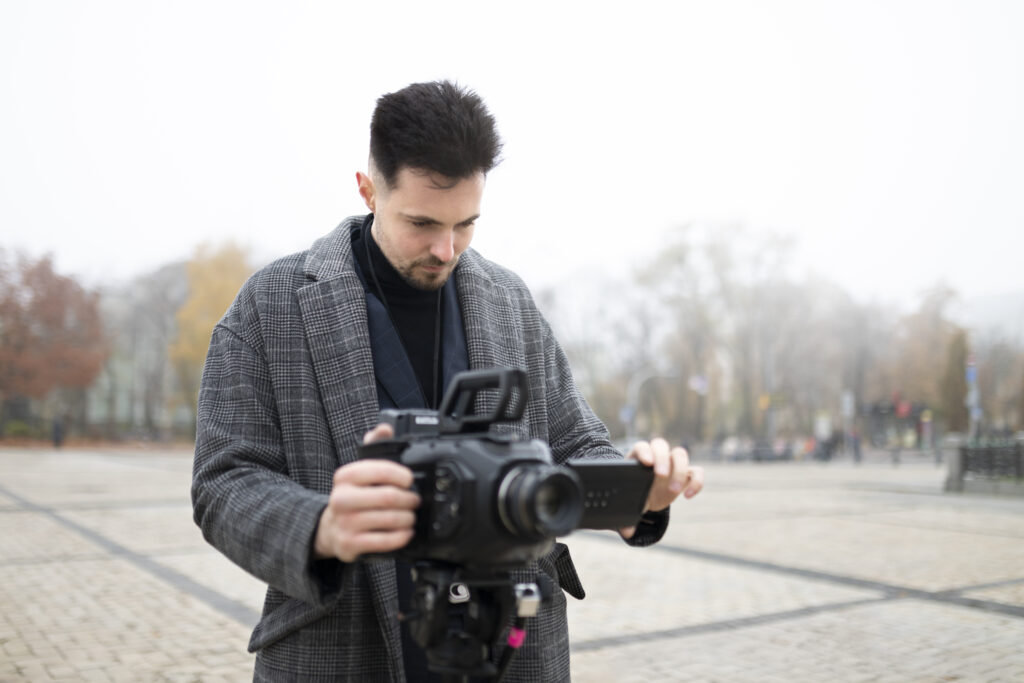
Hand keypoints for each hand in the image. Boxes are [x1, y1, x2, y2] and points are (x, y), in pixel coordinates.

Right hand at [314, 423, 420, 561]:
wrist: (330, 528)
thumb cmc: (352, 496)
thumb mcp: (359, 470)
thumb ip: (373, 446)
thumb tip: (385, 428)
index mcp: (345, 476)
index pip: (380, 470)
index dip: (402, 475)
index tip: (410, 480)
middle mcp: (341, 499)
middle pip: (388, 497)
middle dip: (409, 499)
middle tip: (415, 501)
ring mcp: (345, 523)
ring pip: (389, 520)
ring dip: (408, 518)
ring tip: (411, 516)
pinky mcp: (350, 544)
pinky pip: (385, 541)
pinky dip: (402, 536)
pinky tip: (406, 532)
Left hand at [621, 438, 703, 538]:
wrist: (647, 496)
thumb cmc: (636, 494)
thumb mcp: (630, 503)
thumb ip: (627, 515)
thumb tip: (626, 532)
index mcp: (638, 458)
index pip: (642, 446)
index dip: (645, 451)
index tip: (647, 463)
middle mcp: (656, 456)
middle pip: (661, 445)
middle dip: (662, 458)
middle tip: (662, 475)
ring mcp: (672, 463)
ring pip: (680, 454)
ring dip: (679, 471)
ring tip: (673, 491)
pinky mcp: (686, 474)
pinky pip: (697, 471)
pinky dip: (697, 481)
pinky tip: (688, 496)